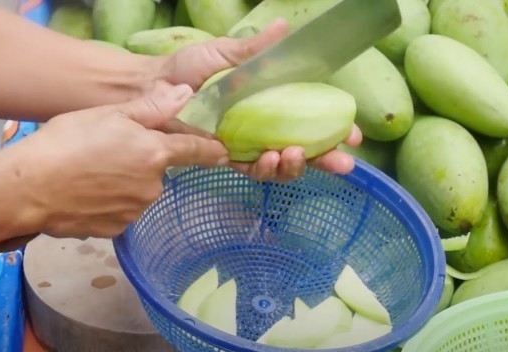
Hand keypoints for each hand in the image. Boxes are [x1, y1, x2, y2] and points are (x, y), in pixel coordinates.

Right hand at [14, 85, 227, 238]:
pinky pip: (120, 211)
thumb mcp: (108, 114)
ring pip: (138, 192)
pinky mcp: (116, 230)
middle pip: (157, 171)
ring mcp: (135, 211)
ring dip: (124, 184)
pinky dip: (108, 203)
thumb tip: (186, 95)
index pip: (195, 152)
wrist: (29, 188)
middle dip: (141, 162)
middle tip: (106, 152)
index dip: (211, 151)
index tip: (223, 154)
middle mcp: (152, 186)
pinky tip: (84, 194)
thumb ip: (152, 108)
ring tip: (89, 173)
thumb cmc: (66, 142)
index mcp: (154, 153)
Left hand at [156, 19, 362, 182]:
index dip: (333, 130)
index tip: (352, 136)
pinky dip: (265, 168)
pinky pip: (251, 169)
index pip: (310, 119)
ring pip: (280, 164)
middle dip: (326, 159)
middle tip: (343, 162)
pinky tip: (270, 160)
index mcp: (270, 102)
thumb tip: (283, 26)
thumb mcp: (225, 54)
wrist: (154, 89)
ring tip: (295, 155)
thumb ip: (255, 49)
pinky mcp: (226, 157)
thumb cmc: (188, 69)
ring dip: (294, 165)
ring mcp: (246, 144)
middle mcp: (264, 126)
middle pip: (303, 148)